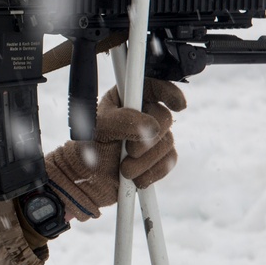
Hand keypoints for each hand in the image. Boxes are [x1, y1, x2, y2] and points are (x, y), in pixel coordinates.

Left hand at [45, 79, 185, 220]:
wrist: (88, 178)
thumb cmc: (89, 146)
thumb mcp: (99, 128)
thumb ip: (123, 121)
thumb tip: (152, 126)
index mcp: (128, 96)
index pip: (154, 85)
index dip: (169, 91)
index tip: (177, 104)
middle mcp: (144, 112)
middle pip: (164, 117)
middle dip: (148, 139)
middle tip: (130, 152)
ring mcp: (154, 134)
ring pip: (167, 142)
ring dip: (146, 161)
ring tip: (124, 170)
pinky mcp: (159, 155)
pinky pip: (169, 161)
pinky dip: (153, 172)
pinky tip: (136, 179)